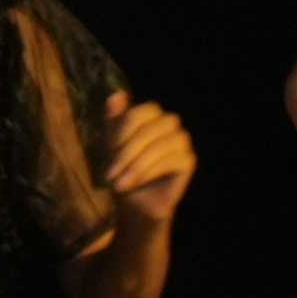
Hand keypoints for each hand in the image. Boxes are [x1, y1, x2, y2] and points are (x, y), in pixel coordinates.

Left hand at [97, 91, 197, 225]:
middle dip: (128, 151)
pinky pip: (173, 159)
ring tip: (120, 183)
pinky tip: (136, 183)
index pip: (140, 112)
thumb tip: (116, 94)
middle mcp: (169, 123)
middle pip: (152, 128)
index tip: (108, 151)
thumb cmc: (122, 170)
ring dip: (137, 164)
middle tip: (110, 172)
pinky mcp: (188, 160)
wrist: (134, 203)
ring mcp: (181, 141)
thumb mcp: (111, 144)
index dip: (123, 130)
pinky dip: (150, 171)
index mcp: (150, 115)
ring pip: (162, 144)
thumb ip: (114, 120)